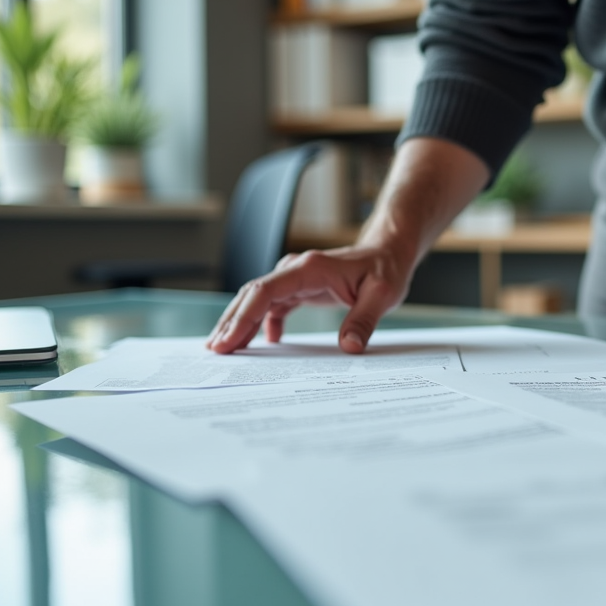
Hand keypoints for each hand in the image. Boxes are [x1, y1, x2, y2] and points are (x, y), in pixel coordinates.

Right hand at [206, 244, 412, 354]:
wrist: (389, 253)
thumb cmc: (386, 270)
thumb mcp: (383, 295)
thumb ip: (364, 320)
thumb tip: (350, 347)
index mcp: (309, 269)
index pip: (265, 291)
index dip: (243, 316)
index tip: (227, 340)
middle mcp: (296, 270)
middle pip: (252, 295)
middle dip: (232, 323)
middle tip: (216, 351)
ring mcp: (295, 278)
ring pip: (258, 300)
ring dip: (241, 323)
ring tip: (226, 349)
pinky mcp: (300, 288)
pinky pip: (273, 306)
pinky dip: (262, 323)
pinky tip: (265, 343)